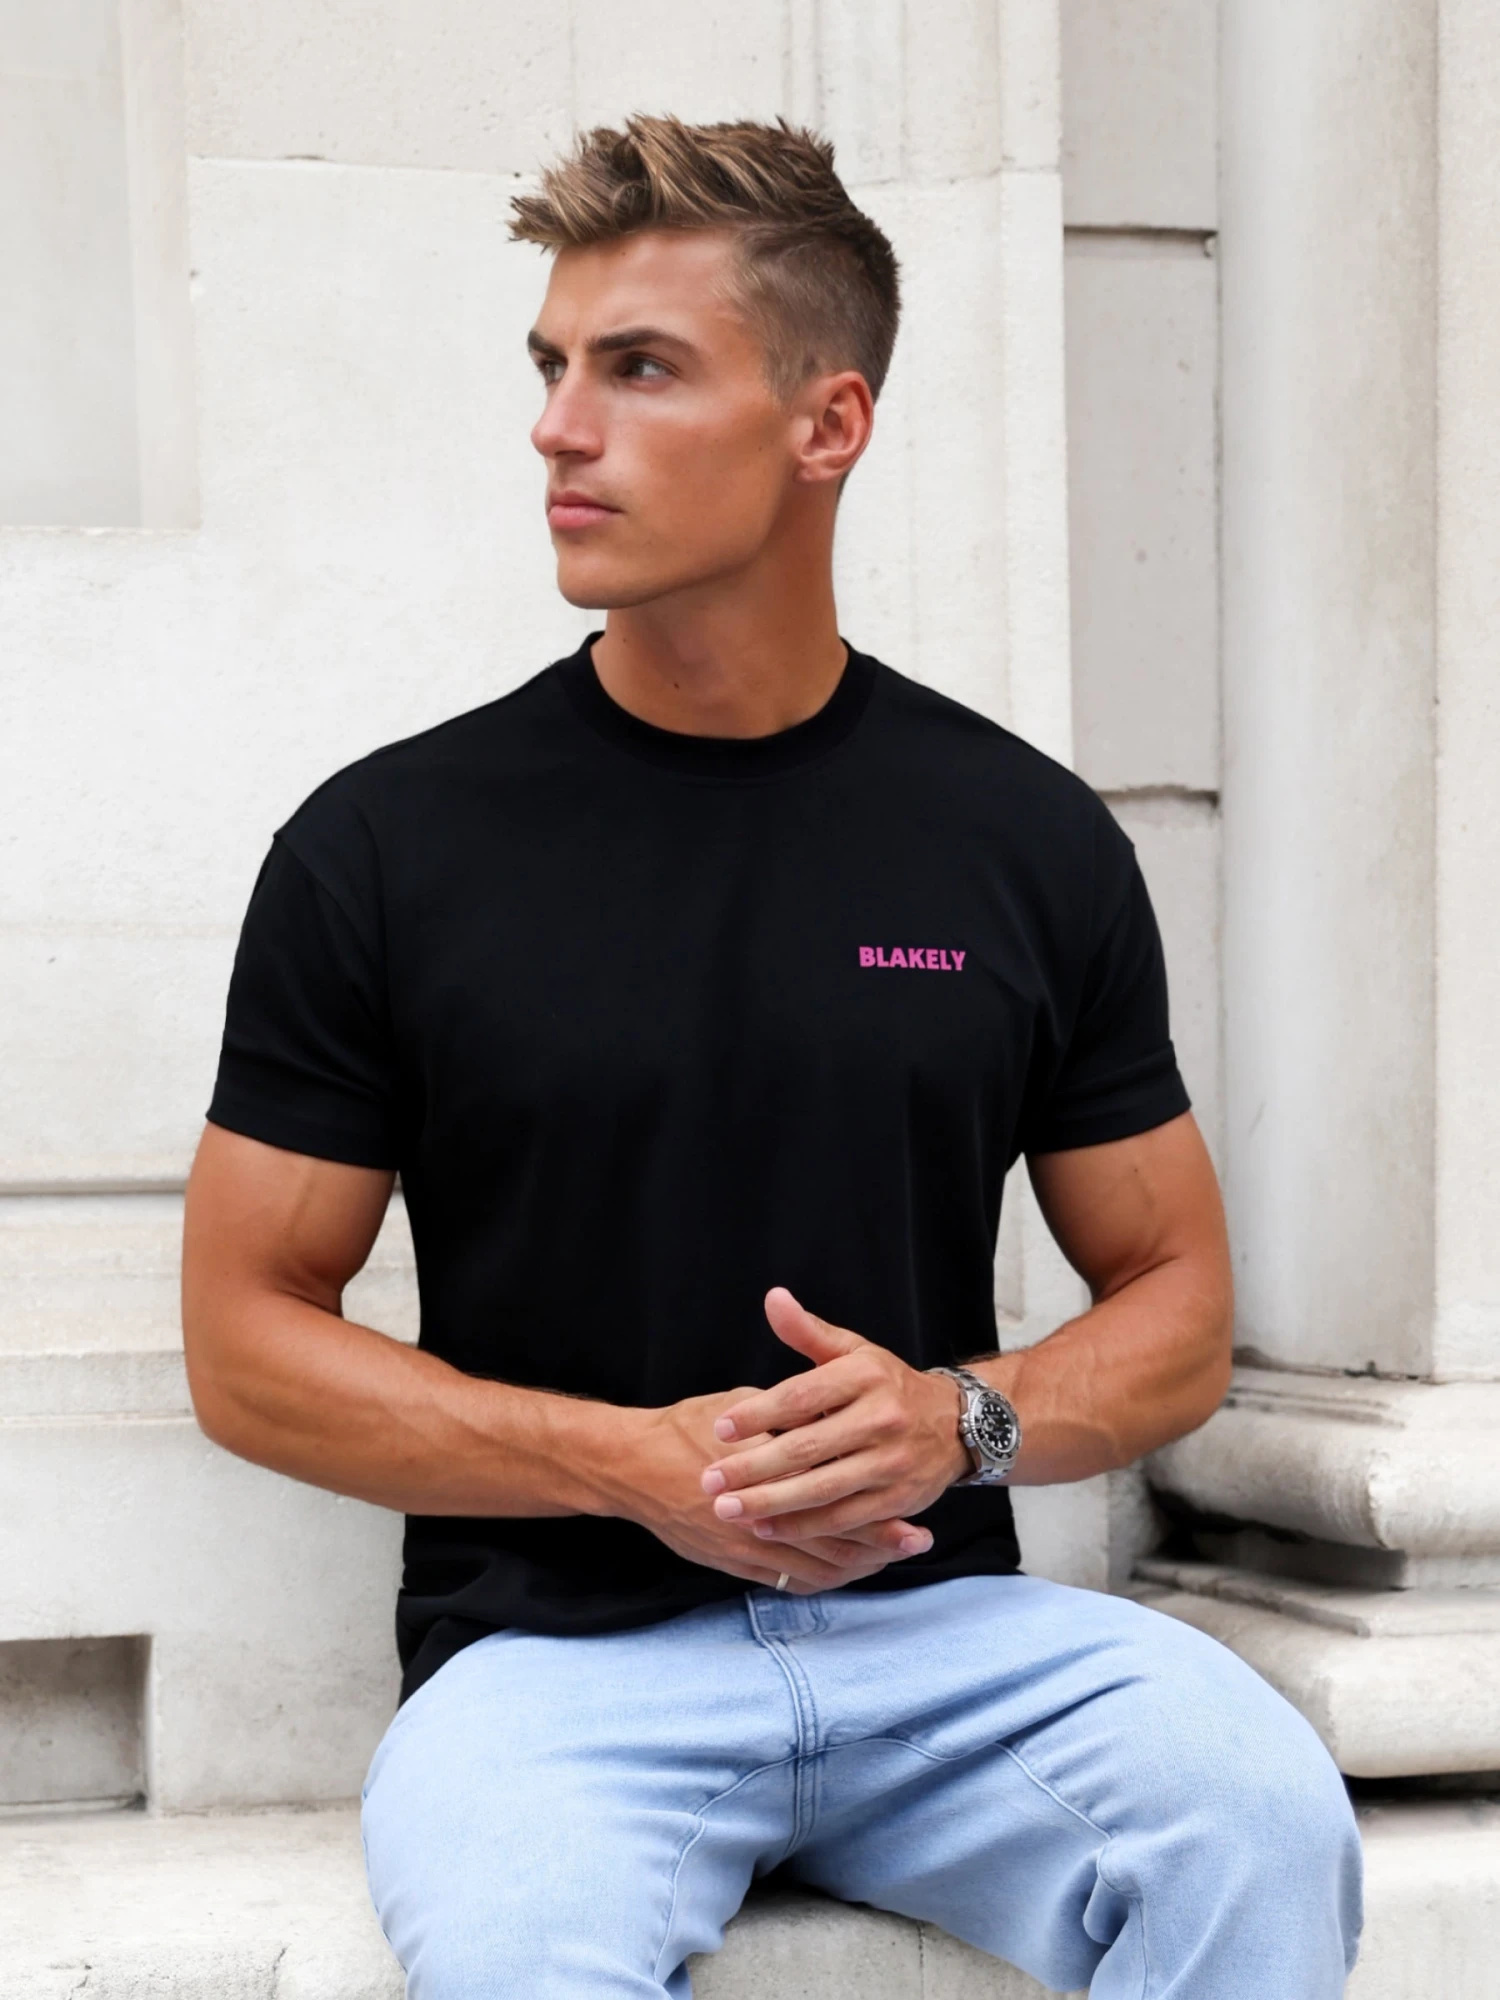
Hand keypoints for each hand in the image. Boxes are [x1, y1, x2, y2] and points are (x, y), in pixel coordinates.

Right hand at [613, 1387, 935, 1594]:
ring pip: (816, 1568)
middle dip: (880, 1543)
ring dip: (857, 1565)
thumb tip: (832, 1416)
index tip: (912, 1510)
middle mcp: (760, 1516)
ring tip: (888, 1558)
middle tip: (916, 1541)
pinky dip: (822, 1578)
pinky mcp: (734, 1562)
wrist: (632, 1466)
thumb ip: (790, 1418)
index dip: (878, 1509)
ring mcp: (747, 1546)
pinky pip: (789, 1581)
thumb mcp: (742, 1407)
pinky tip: (842, 1571)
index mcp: (767, 1472)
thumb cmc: (688, 1427)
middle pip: (835, 1540)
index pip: (836, 1499)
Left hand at [699, 1289, 971, 1547]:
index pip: (801, 1397)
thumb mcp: (854, 1352)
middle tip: (709, 1480)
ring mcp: (891, 1463)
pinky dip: (803, 1526)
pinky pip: (843, 1518)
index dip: (758, 1414)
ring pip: (821, 1489)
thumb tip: (773, 1298)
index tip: (720, 1429)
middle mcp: (881, 1418)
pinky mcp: (897, 1500)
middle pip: (806, 1448)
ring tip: (727, 1509)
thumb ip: (809, 1331)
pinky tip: (765, 1528)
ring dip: (770, 1503)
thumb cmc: (888, 1385)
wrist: (956, 1424)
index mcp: (865, 1376)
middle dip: (752, 1467)